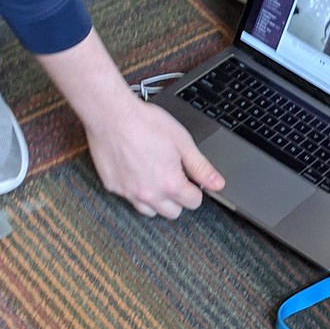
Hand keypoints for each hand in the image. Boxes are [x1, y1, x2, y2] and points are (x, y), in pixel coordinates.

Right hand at [84, 86, 223, 218]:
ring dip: (157, 200)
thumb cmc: (146, 124)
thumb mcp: (182, 142)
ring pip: (150, 211)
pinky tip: (136, 173)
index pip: (193, 203)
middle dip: (178, 198)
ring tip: (156, 178)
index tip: (191, 179)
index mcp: (170, 184)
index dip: (196, 189)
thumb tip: (217, 184)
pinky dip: (135, 191)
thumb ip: (201, 167)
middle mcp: (149, 194)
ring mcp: (129, 193)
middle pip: (173, 213)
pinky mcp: (113, 187)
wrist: (112, 115)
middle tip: (174, 177)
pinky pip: (129, 199)